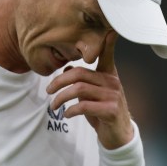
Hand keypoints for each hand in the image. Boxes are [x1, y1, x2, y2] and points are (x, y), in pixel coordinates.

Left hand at [46, 32, 132, 148]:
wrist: (118, 136)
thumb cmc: (103, 112)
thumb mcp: (92, 95)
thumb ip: (82, 80)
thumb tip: (67, 67)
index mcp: (109, 75)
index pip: (107, 54)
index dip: (107, 41)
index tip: (108, 29)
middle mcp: (112, 82)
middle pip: (80, 73)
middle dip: (59, 81)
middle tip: (48, 90)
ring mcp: (113, 96)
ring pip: (80, 89)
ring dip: (61, 97)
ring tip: (53, 105)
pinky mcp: (111, 110)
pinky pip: (84, 105)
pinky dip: (71, 110)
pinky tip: (67, 114)